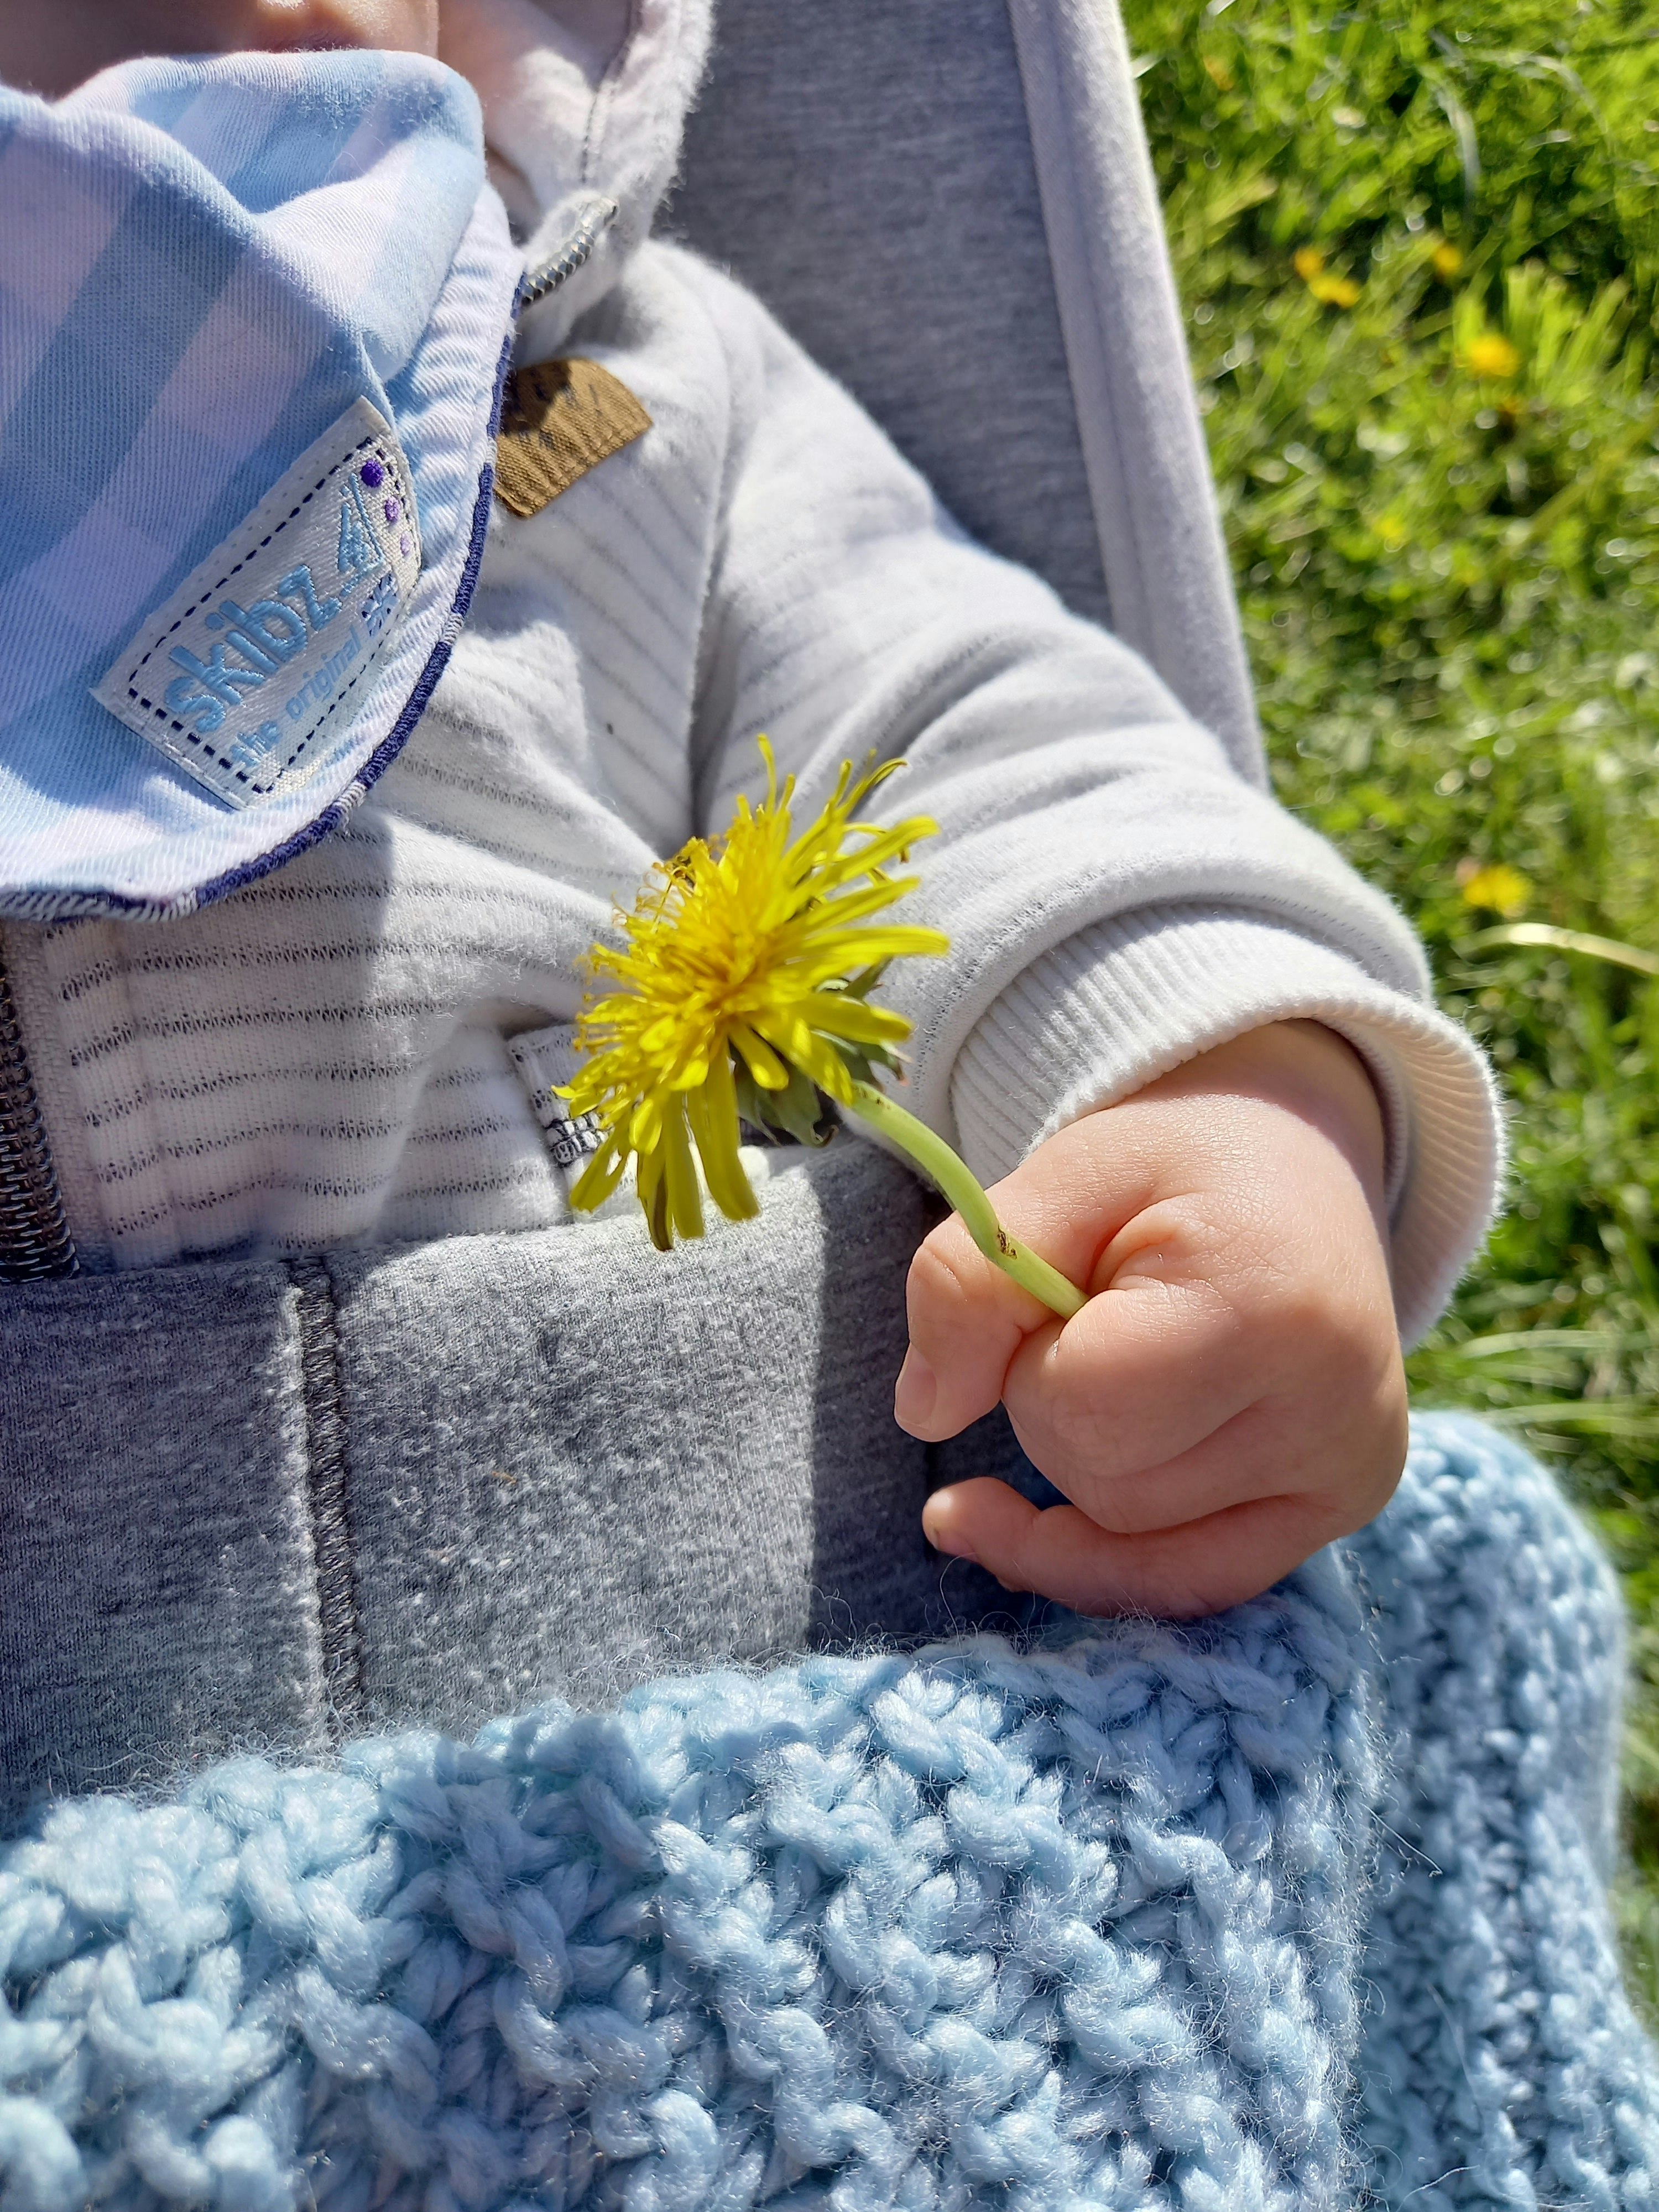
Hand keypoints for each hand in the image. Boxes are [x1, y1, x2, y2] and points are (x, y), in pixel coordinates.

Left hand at [899, 1021, 1407, 1616]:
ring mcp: (1347, 1473)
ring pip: (1131, 1540)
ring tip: (1123, 1366)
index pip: (1085, 1408)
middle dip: (1056, 1410)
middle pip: (1107, 1485)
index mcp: (1270, 1303)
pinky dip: (1097, 1562)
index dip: (1031, 1361)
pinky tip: (1025, 1531)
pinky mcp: (1338, 1510)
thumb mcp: (1064, 1175)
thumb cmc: (1177, 1168)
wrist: (1299, 1168)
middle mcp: (1337, 1410)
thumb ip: (972, 1278)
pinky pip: (1184, 1585)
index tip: (1063, 1292)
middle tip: (1103, 1315)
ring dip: (1084, 1465)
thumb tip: (924, 1415)